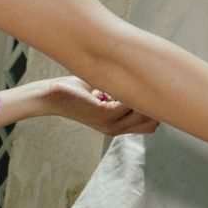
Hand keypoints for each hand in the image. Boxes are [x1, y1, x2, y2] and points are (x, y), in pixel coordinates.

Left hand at [43, 76, 159, 136]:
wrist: (51, 95)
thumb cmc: (76, 91)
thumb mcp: (105, 93)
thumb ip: (124, 93)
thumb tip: (146, 78)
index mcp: (118, 126)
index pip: (152, 125)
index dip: (156, 109)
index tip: (153, 91)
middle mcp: (116, 129)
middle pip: (153, 121)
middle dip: (152, 103)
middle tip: (139, 85)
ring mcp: (111, 125)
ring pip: (145, 112)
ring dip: (139, 94)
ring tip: (122, 83)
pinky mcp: (105, 115)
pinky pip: (131, 102)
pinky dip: (127, 89)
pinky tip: (114, 83)